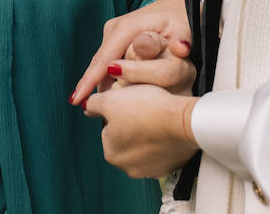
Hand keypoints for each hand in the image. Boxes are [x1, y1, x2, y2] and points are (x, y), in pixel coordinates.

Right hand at [70, 0, 191, 104]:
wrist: (178, 6)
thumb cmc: (182, 20)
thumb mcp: (183, 31)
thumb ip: (179, 42)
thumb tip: (179, 49)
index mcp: (127, 27)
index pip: (104, 59)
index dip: (90, 80)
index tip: (76, 100)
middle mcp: (114, 28)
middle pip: (99, 63)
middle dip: (91, 85)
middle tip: (88, 112)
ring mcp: (113, 32)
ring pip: (103, 63)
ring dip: (100, 82)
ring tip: (95, 108)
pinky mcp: (115, 38)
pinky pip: (108, 60)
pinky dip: (107, 76)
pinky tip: (107, 93)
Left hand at [84, 85, 199, 178]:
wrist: (183, 119)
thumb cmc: (146, 108)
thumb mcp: (110, 99)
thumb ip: (92, 104)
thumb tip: (86, 107)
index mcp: (111, 153)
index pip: (108, 128)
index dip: (118, 111)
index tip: (131, 103)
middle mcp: (128, 167)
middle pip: (125, 138)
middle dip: (132, 124)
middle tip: (144, 108)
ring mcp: (151, 170)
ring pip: (144, 145)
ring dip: (148, 132)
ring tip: (157, 115)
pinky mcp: (171, 167)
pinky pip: (162, 151)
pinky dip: (163, 140)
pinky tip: (167, 126)